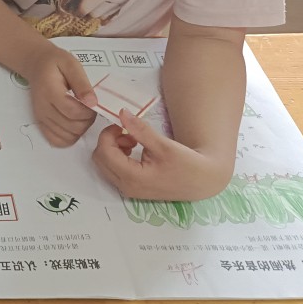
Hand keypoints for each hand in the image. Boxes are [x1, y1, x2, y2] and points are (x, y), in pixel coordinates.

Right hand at [25, 45, 96, 146]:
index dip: (89, 111)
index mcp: (50, 92)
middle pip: (72, 127)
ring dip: (80, 129)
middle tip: (88, 106)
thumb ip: (82, 84)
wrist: (37, 65)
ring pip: (67, 137)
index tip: (92, 101)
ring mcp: (41, 118)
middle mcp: (43, 108)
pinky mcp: (41, 123)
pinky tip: (73, 123)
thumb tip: (92, 103)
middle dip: (87, 120)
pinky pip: (57, 141)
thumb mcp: (71, 64)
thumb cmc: (55, 62)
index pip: (73, 112)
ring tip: (81, 113)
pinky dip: (69, 137)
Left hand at [92, 110, 229, 200]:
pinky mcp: (132, 188)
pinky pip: (113, 170)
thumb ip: (140, 130)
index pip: (104, 152)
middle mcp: (126, 187)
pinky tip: (136, 149)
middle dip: (109, 141)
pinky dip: (118, 156)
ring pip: (104, 165)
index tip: (123, 125)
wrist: (203, 181)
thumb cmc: (187, 164)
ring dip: (113, 148)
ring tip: (135, 141)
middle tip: (128, 133)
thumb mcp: (163, 145)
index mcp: (133, 178)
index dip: (108, 134)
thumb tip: (121, 113)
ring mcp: (128, 190)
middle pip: (99, 159)